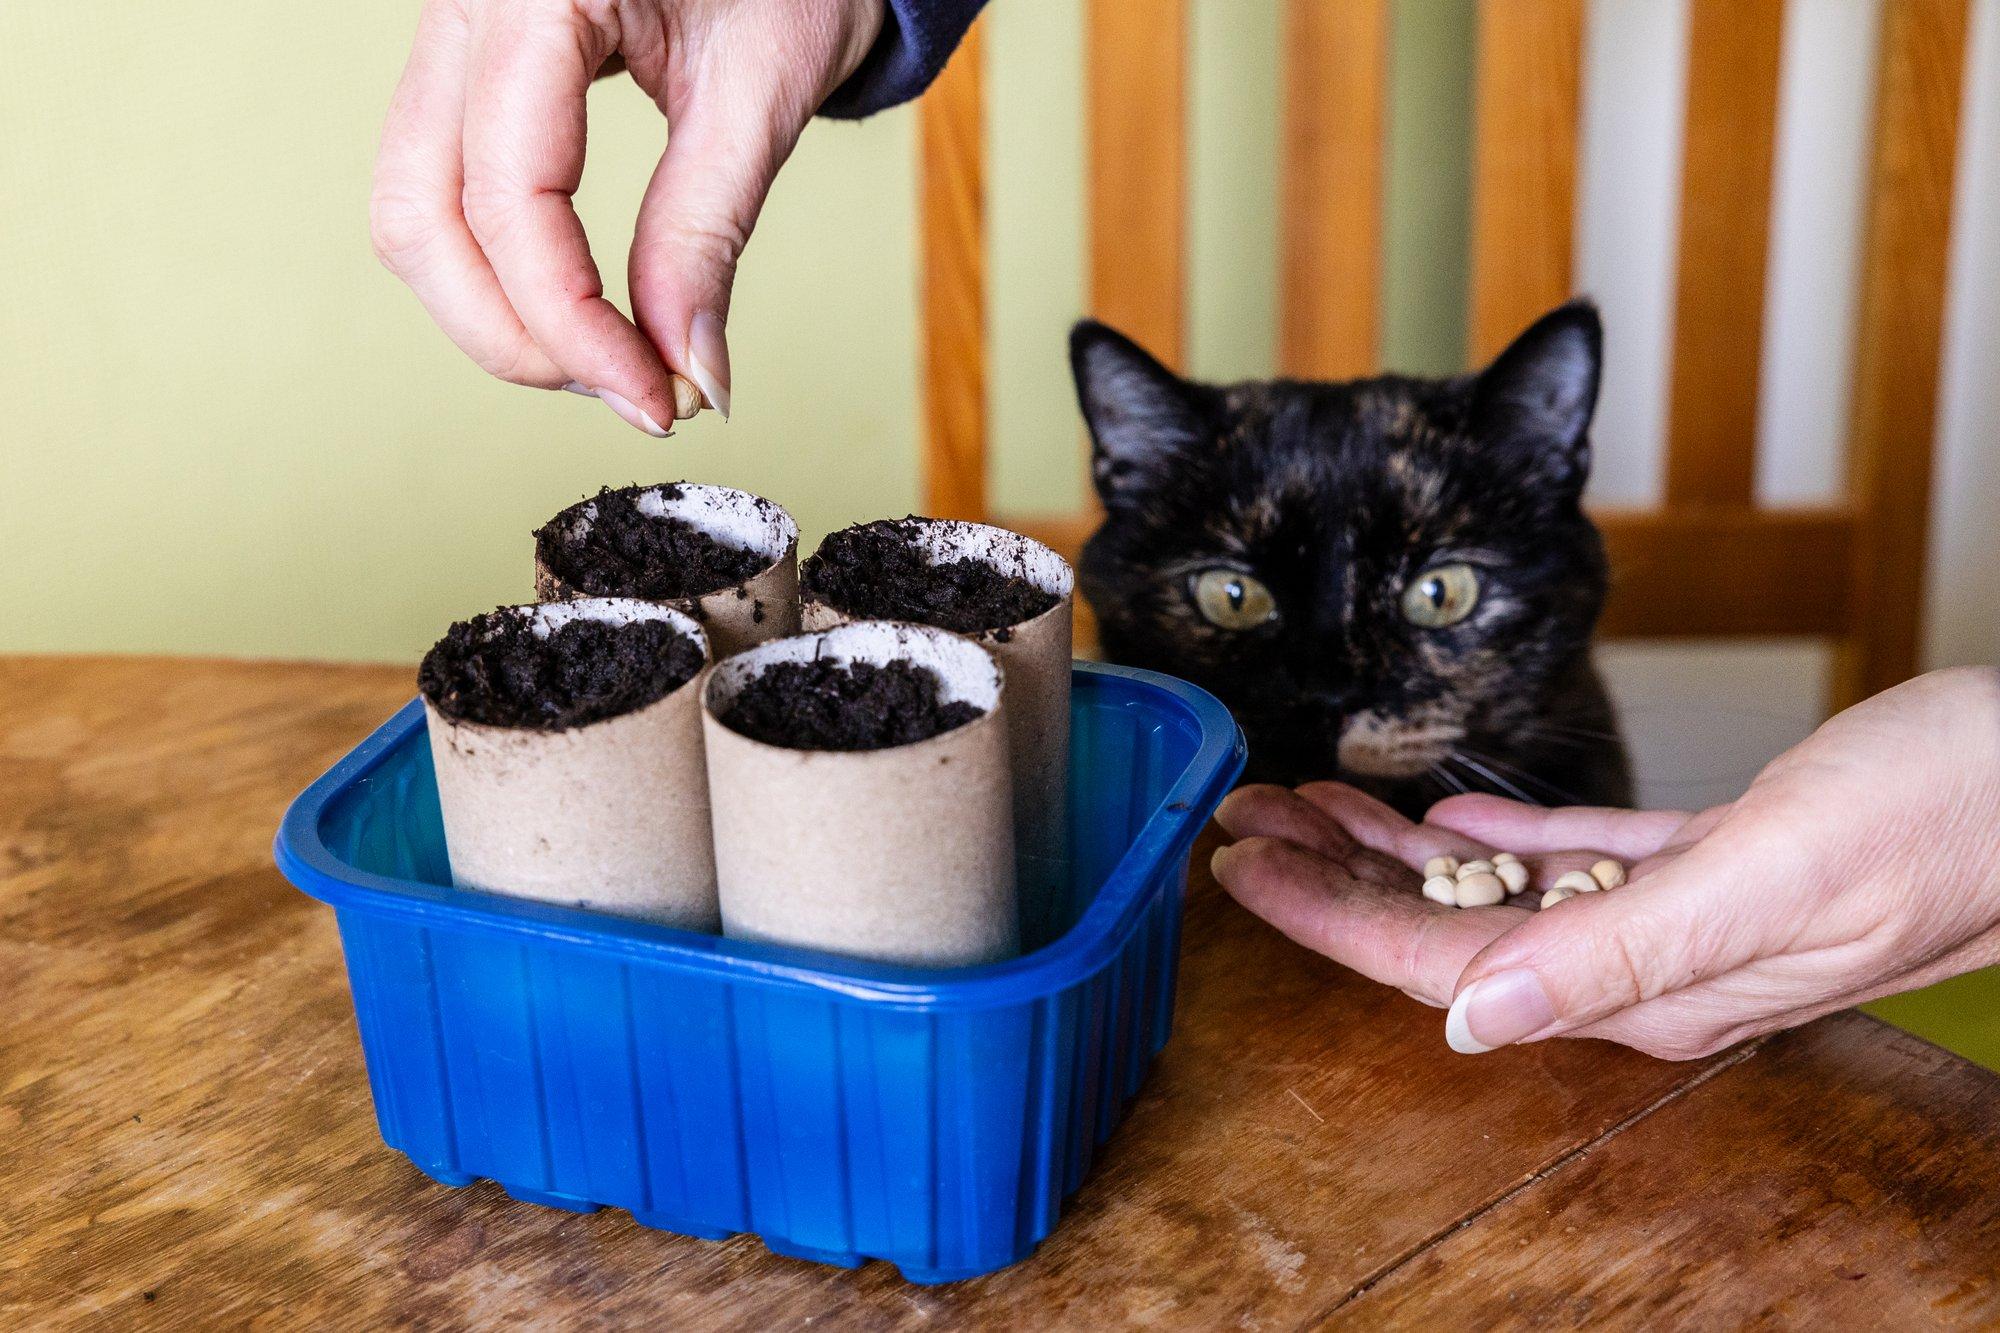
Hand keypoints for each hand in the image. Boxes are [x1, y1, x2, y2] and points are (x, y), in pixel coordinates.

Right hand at [370, 0, 885, 433]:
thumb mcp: (763, 92)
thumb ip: (707, 233)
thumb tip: (688, 375)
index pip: (508, 195)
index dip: (574, 324)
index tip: (657, 402)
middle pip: (420, 215)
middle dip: (519, 335)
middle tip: (633, 396)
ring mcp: (451, 28)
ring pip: (412, 210)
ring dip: (499, 314)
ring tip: (614, 364)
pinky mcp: (468, 64)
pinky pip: (441, 185)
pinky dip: (502, 268)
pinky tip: (584, 313)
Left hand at [1209, 667, 1999, 1059]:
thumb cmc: (1950, 820)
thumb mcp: (1773, 881)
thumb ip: (1618, 953)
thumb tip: (1468, 1017)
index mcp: (1646, 982)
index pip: (1440, 961)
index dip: (1327, 916)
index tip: (1240, 870)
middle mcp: (1651, 966)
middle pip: (1449, 927)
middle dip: (1334, 876)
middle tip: (1243, 817)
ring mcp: (1682, 917)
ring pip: (1501, 890)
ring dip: (1400, 847)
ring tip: (1312, 802)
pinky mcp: (1716, 865)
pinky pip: (1576, 858)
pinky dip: (1503, 834)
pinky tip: (1451, 816)